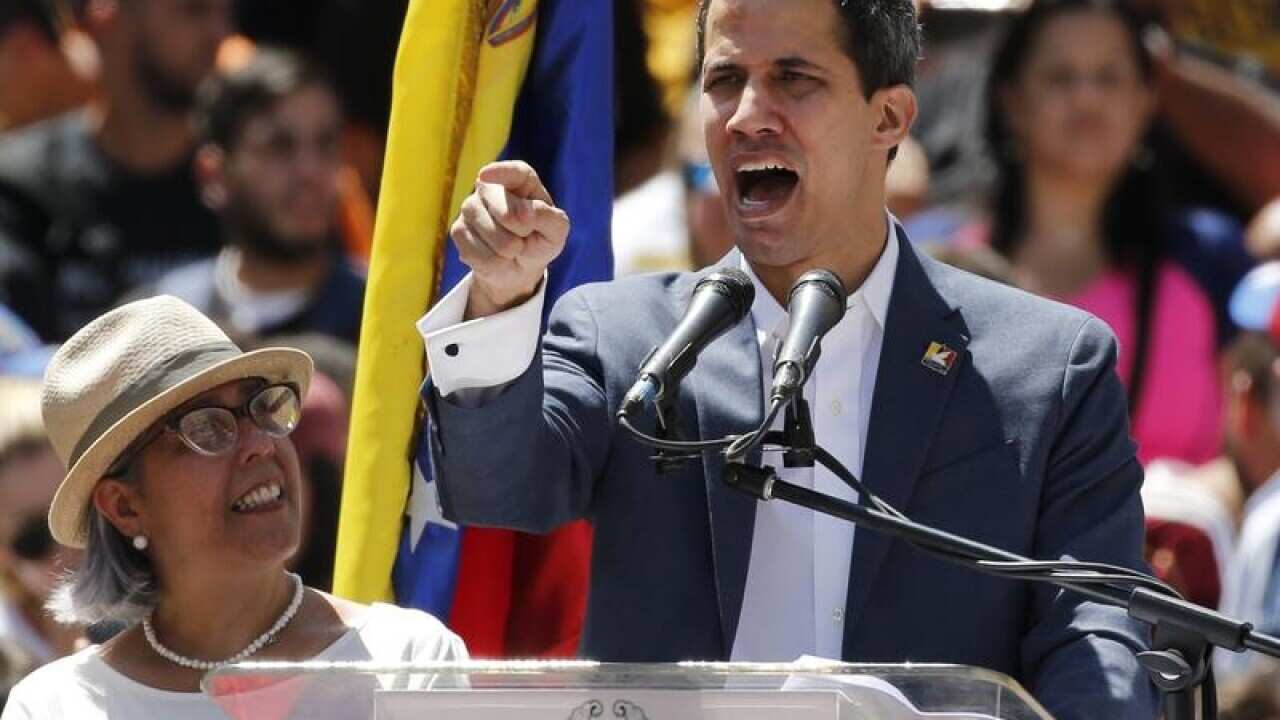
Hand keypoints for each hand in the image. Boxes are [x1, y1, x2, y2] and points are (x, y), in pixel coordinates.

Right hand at [451, 161, 570, 317]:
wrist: (519, 268)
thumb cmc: (540, 241)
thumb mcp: (556, 231)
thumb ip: (547, 217)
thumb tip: (525, 212)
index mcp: (520, 180)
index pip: (514, 172)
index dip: (501, 172)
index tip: (485, 176)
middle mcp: (490, 187)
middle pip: (499, 203)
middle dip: (519, 228)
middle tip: (527, 235)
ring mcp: (470, 207)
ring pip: (487, 229)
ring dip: (508, 249)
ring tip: (513, 248)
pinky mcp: (458, 230)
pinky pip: (475, 250)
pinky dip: (493, 262)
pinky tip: (497, 258)